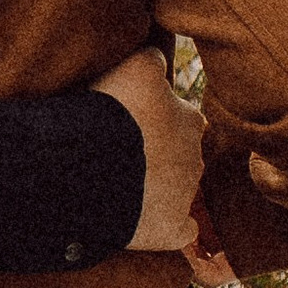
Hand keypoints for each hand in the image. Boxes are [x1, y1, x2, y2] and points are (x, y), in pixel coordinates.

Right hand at [94, 46, 207, 259]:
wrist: (91, 166)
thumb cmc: (109, 111)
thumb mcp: (132, 65)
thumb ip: (151, 60)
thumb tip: (159, 56)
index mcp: (189, 118)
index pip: (180, 114)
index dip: (153, 117)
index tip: (130, 121)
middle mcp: (196, 155)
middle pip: (181, 153)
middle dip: (158, 153)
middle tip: (121, 154)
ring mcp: (185, 194)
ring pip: (179, 188)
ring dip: (158, 187)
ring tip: (120, 186)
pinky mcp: (173, 229)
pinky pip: (181, 231)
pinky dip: (168, 228)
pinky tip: (146, 224)